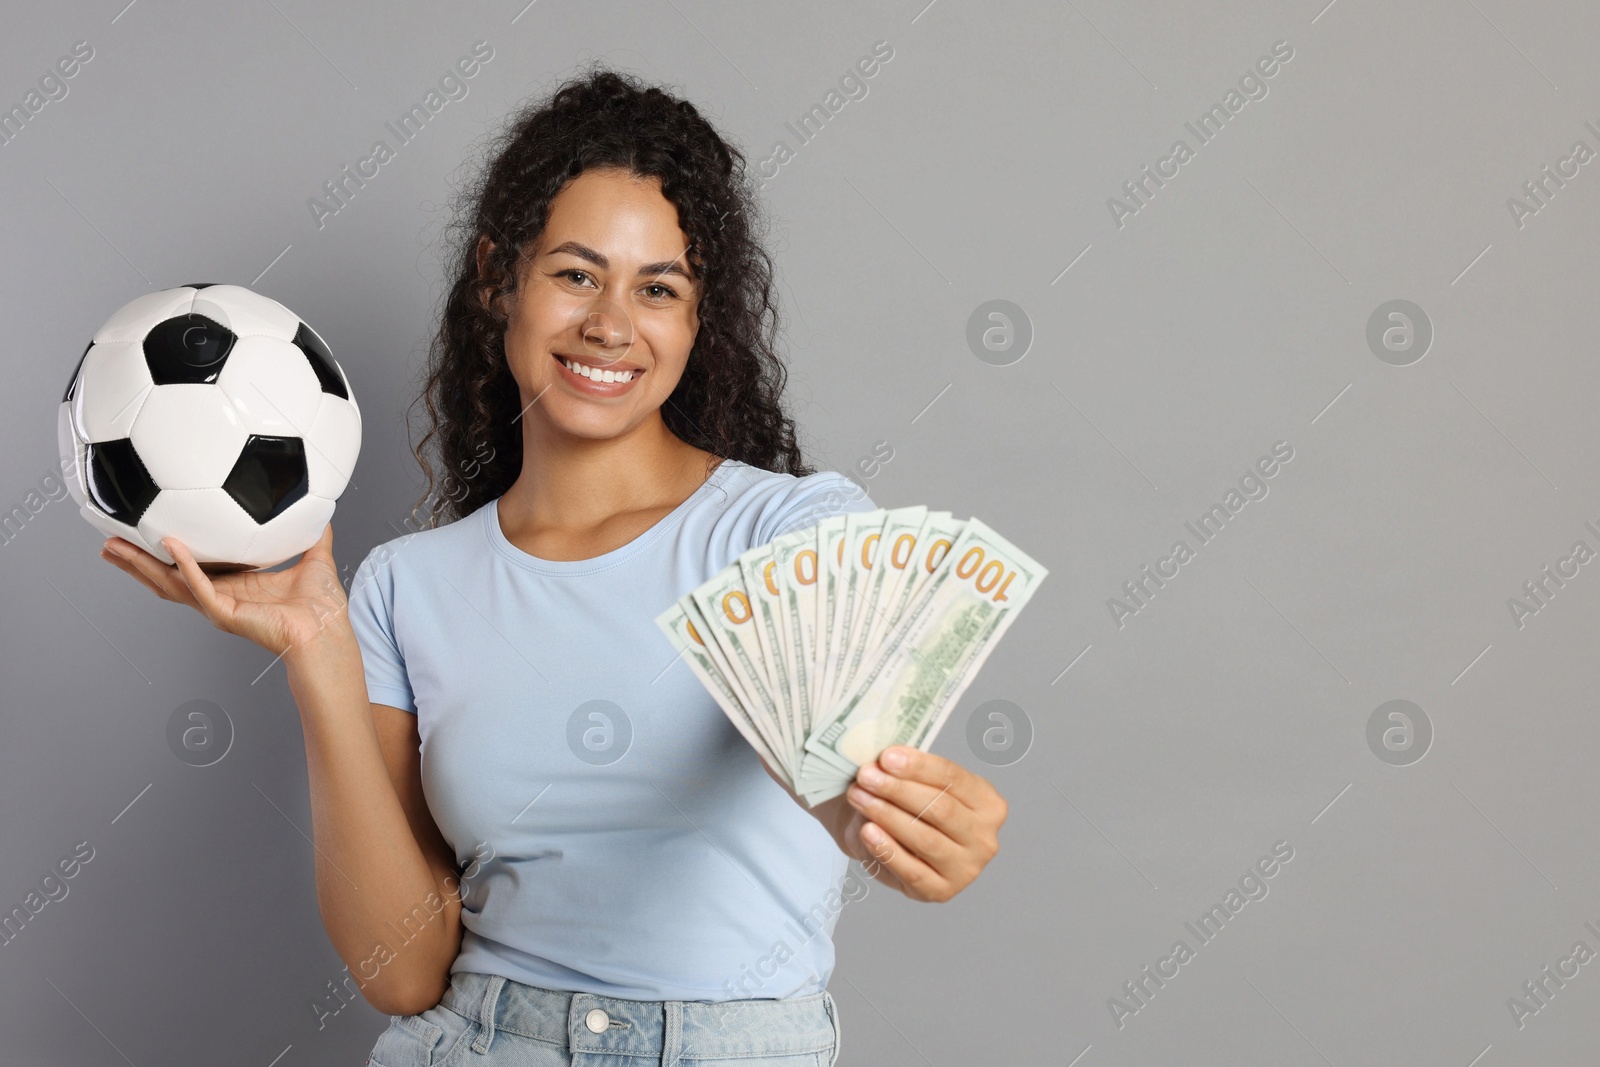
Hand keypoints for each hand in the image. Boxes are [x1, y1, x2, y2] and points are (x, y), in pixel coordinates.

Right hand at [98, 523, 349, 658]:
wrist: (326, 631)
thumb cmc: (321, 606)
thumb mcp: (313, 558)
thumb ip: (312, 535)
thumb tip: (319, 510)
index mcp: (233, 587)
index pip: (189, 568)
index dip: (165, 554)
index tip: (143, 535)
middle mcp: (219, 598)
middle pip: (165, 578)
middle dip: (136, 561)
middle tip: (108, 541)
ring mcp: (218, 607)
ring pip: (169, 584)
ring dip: (141, 564)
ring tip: (114, 546)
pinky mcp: (225, 613)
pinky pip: (198, 586)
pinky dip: (184, 565)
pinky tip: (170, 544)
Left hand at [838, 746, 1006, 901]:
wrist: (895, 842)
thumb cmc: (911, 806)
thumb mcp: (919, 783)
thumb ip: (910, 772)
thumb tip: (884, 763)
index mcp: (988, 803)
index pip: (953, 778)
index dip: (918, 767)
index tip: (887, 757)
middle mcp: (984, 838)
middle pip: (940, 808)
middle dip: (898, 790)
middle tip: (866, 776)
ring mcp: (967, 869)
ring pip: (925, 839)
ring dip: (887, 815)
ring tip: (859, 797)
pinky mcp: (941, 891)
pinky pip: (912, 870)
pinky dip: (887, 849)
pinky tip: (868, 831)